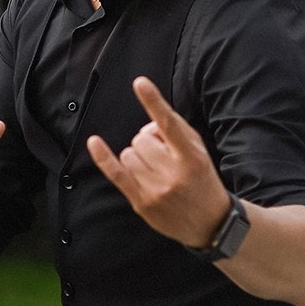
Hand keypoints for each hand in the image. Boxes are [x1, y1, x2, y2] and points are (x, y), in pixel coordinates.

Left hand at [85, 77, 231, 248]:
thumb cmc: (202, 180)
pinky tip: (94, 142)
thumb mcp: (199, 152)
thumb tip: (146, 127)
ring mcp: (155, 190)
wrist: (210, 223)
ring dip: (137, 157)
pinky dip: (103, 156)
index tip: (140, 82)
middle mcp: (173, 173)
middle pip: (141, 140)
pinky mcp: (141, 202)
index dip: (154, 102)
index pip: (169, 124)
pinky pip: (116, 174)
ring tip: (156, 171)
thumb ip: (176, 131)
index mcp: (191, 157)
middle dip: (148, 143)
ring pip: (128, 154)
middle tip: (163, 157)